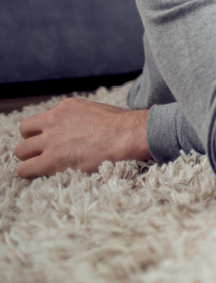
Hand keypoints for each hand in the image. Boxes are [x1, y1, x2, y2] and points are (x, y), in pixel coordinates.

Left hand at [14, 98, 150, 178]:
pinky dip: (29, 172)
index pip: (38, 120)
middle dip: (33, 144)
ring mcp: (50, 140)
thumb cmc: (121, 127)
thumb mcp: (96, 111)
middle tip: (45, 153)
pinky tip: (41, 174)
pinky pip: (25, 169)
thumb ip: (78, 117)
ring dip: (29, 159)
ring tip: (41, 166)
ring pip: (21, 152)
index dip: (41, 132)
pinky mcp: (52, 159)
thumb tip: (76, 128)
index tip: (49, 141)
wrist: (129, 135)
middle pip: (25, 133)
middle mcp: (53, 120)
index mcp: (65, 108)